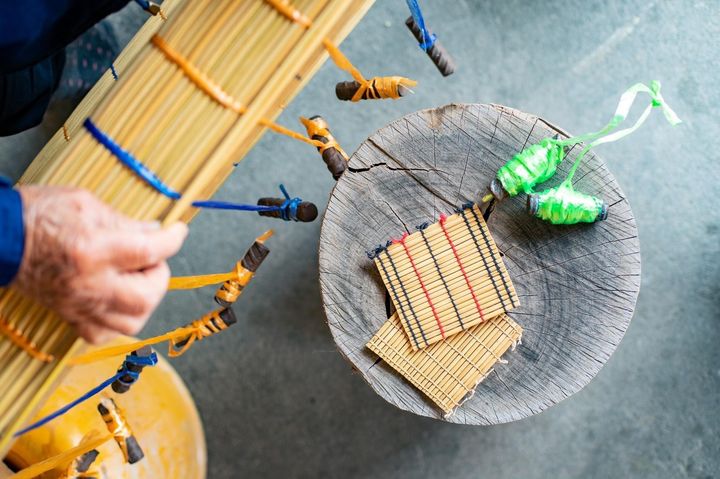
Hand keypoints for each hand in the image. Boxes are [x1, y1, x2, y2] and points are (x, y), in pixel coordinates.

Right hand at [14, 186, 187, 343]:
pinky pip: (104, 334)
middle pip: (146, 296)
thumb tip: (156, 230)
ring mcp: (79, 305)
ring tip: (137, 278)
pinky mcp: (69, 316)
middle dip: (160, 275)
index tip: (178, 231)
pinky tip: (117, 298)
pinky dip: (119, 319)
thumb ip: (125, 221)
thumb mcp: (86, 204)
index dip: (172, 239)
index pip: (149, 250)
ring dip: (145, 299)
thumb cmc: (37, 215)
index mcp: (94, 249)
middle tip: (151, 257)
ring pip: (132, 321)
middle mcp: (89, 283)